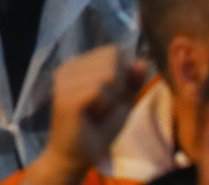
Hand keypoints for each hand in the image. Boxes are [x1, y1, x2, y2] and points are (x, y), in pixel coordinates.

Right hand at [23, 47, 151, 184]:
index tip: (112, 96)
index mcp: (79, 64)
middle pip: (112, 59)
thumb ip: (133, 82)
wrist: (78, 157)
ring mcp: (65, 79)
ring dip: (111, 98)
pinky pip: (99, 89)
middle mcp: (69, 65)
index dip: (124, 74)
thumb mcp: (122, 102)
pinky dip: (104, 105)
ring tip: (97, 111)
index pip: (114, 51)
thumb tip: (144, 60)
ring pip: (108, 74)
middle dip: (119, 85)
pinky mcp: (65, 96)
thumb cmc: (100, 129)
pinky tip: (92, 115)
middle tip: (104, 106)